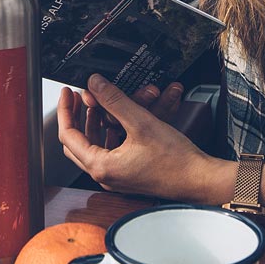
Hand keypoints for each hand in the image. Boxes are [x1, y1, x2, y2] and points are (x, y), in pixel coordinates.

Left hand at [58, 74, 229, 202]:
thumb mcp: (141, 122)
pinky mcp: (127, 174)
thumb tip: (94, 84)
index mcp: (102, 166)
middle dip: (76, 117)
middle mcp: (105, 175)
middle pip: (76, 143)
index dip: (66, 110)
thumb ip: (114, 100)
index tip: (68, 93)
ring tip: (96, 103)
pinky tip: (116, 120)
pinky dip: (106, 134)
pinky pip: (107, 152)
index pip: (68, 135)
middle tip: (78, 97)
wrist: (198, 179)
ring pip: (91, 148)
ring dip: (91, 125)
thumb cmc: (175, 159)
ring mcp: (116, 177)